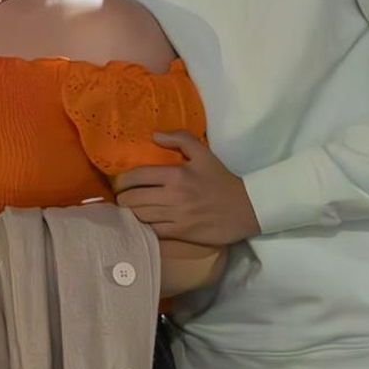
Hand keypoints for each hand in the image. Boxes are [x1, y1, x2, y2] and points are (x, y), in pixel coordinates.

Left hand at [113, 131, 260, 245]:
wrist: (248, 208)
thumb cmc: (222, 180)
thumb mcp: (204, 154)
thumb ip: (180, 139)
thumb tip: (155, 135)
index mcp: (176, 175)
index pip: (136, 176)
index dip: (122, 180)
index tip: (120, 182)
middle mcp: (173, 196)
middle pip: (133, 199)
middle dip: (123, 198)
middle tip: (122, 197)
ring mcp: (177, 216)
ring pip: (140, 216)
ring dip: (131, 213)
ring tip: (129, 210)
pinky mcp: (182, 233)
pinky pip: (153, 231)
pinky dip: (144, 228)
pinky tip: (142, 224)